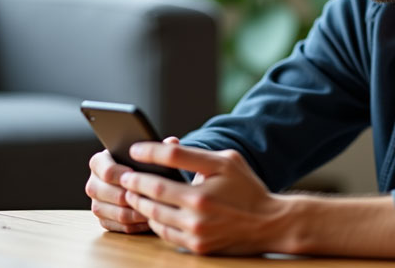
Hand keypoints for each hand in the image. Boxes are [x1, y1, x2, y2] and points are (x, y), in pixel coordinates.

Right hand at [85, 136, 179, 233]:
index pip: (106, 171)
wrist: (137, 180)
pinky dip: (137, 224)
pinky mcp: (105, 220)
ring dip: (137, 212)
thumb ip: (157, 147)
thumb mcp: (146, 153)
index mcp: (99, 163)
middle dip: (130, 195)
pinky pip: (120, 226)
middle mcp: (94, 184)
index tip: (137, 174)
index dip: (122, 174)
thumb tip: (172, 142)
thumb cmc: (141, 164)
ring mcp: (97, 203)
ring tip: (155, 208)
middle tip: (150, 195)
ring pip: (116, 212)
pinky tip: (152, 219)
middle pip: (109, 194)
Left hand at [120, 143, 288, 254]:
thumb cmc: (247, 188)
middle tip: (126, 175)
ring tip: (133, 193)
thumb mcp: (227, 162)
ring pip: (154, 214)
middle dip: (135, 182)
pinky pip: (164, 233)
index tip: (134, 150)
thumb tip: (167, 147)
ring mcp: (195, 231)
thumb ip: (196, 155)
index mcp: (205, 186)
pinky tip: (151, 211)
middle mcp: (198, 210)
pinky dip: (154, 221)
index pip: (169, 162)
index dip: (148, 154)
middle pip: (154, 192)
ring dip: (140, 202)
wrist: (269, 223)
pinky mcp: (196, 246)